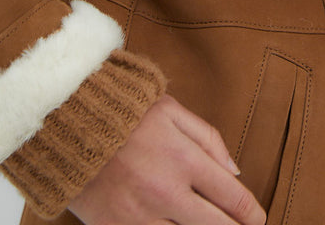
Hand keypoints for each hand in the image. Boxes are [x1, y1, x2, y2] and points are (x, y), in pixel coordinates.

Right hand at [68, 94, 265, 224]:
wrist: (66, 124)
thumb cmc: (123, 112)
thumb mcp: (170, 110)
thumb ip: (208, 138)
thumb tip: (235, 171)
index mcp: (183, 158)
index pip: (231, 195)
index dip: (250, 212)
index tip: (258, 219)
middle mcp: (166, 192)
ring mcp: (141, 216)